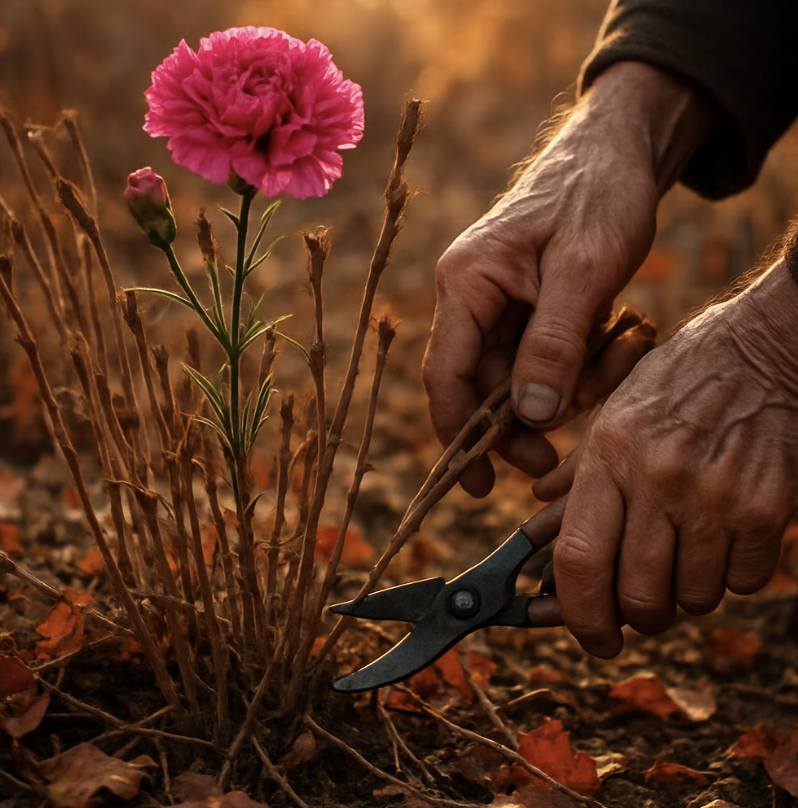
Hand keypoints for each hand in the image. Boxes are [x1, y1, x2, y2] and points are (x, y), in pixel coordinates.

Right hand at [422, 62, 715, 496]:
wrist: (621, 153)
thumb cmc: (599, 196)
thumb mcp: (583, 270)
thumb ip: (553, 344)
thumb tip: (530, 417)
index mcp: (467, 283)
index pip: (446, 373)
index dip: (458, 435)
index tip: (478, 486)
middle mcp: (473, 298)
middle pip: (479, 387)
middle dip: (517, 426)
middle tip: (553, 464)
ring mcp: (501, 305)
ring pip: (516, 380)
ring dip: (559, 393)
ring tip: (611, 365)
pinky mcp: (530, 309)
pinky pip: (543, 361)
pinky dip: (575, 370)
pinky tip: (612, 345)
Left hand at [547, 261, 797, 656]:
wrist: (762, 352)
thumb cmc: (678, 383)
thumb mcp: (613, 414)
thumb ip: (575, 478)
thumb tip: (538, 528)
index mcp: (609, 455)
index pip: (579, 558)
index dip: (577, 613)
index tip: (588, 636)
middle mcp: (657, 479)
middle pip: (637, 594)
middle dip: (635, 617)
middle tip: (639, 608)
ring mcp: (715, 496)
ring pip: (692, 598)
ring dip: (683, 595)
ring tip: (683, 555)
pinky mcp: (765, 509)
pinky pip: (741, 583)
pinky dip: (728, 577)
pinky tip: (722, 540)